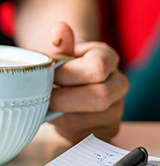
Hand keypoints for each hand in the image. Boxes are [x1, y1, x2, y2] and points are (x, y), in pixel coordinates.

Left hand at [45, 23, 128, 142]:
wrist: (66, 86)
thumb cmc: (62, 68)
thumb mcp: (58, 54)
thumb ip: (58, 44)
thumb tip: (59, 29)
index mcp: (107, 58)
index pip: (97, 68)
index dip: (67, 74)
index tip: (49, 76)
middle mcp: (119, 84)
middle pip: (99, 97)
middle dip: (64, 99)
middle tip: (46, 96)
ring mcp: (116, 110)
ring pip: (85, 120)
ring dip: (59, 114)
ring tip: (50, 105)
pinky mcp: (107, 130)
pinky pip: (81, 135)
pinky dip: (62, 128)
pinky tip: (58, 117)